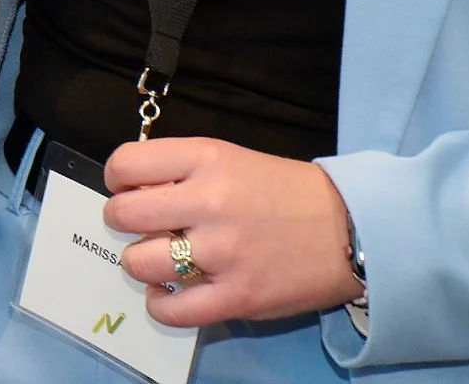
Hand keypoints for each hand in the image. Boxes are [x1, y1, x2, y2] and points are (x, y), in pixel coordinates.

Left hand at [103, 137, 363, 325]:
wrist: (350, 228)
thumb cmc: (283, 191)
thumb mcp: (229, 159)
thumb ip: (181, 170)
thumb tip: (130, 190)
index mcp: (207, 159)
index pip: (125, 165)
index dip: (117, 179)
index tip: (128, 189)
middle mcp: (210, 202)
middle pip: (124, 214)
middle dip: (121, 221)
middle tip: (141, 226)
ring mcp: (223, 252)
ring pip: (140, 261)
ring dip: (139, 262)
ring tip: (158, 259)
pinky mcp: (238, 297)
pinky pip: (171, 309)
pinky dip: (158, 304)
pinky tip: (166, 292)